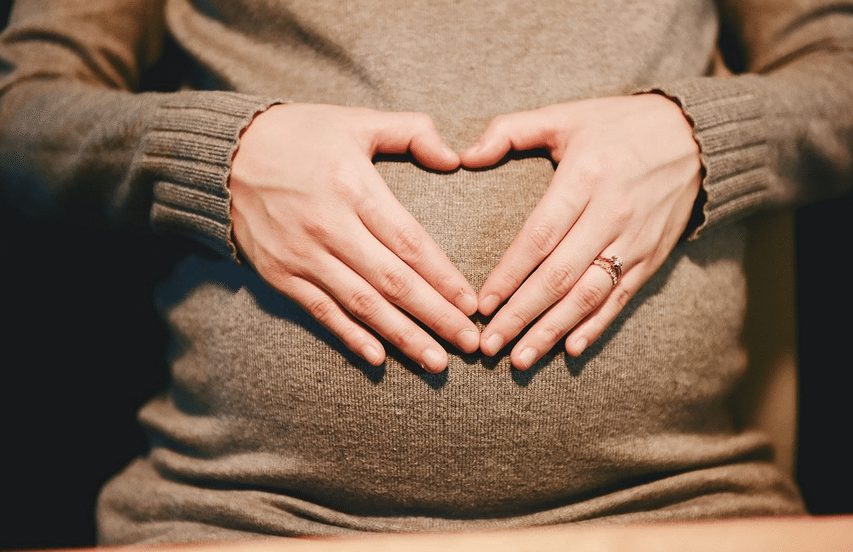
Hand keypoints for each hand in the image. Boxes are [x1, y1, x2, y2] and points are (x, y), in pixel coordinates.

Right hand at [230, 104, 478, 372]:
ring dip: (402, 336)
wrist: (224, 154)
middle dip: (436, 316)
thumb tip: (455, 158)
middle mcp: (329, 226)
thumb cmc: (300, 135)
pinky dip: (350, 336)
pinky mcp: (280, 274)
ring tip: (437, 362)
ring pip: (362, 305)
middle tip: (470, 344)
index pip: (409, 242)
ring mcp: (302, 255)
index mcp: (353, 187)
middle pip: (393, 282)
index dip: (444, 277)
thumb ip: (411, 131)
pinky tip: (379, 358)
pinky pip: (321, 312)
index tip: (472, 304)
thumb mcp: (356, 121)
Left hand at [461, 94, 700, 368]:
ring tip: (521, 359)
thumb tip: (464, 156)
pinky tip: (570, 349)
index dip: (509, 274)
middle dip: (521, 315)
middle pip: (560, 275)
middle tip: (489, 345)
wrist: (695, 136)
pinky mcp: (652, 257)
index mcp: (585, 177)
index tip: (481, 304)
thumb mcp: (565, 115)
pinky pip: (621, 298)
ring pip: (589, 295)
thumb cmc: (618, 126)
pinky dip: (596, 326)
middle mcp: (611, 213)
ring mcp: (635, 240)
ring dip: (553, 330)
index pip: (539, 236)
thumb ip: (510, 131)